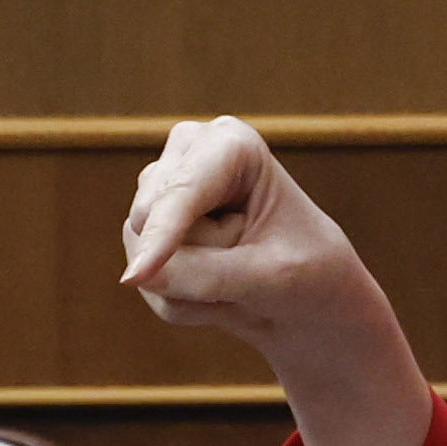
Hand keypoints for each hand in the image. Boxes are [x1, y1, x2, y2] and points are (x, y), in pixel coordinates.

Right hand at [119, 116, 371, 344]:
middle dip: (200, 263)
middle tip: (253, 256)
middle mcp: (187, 156)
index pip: (180, 193)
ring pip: (143, 255)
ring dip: (194, 286)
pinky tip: (221, 289)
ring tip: (241, 274)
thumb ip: (204, 275)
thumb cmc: (310, 273)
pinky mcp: (147, 230)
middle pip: (151, 224)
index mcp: (231, 144)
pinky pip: (147, 283)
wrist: (313, 296)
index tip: (139, 276)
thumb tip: (133, 278)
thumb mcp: (273, 277)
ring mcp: (162, 192)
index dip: (161, 235)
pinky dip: (186, 301)